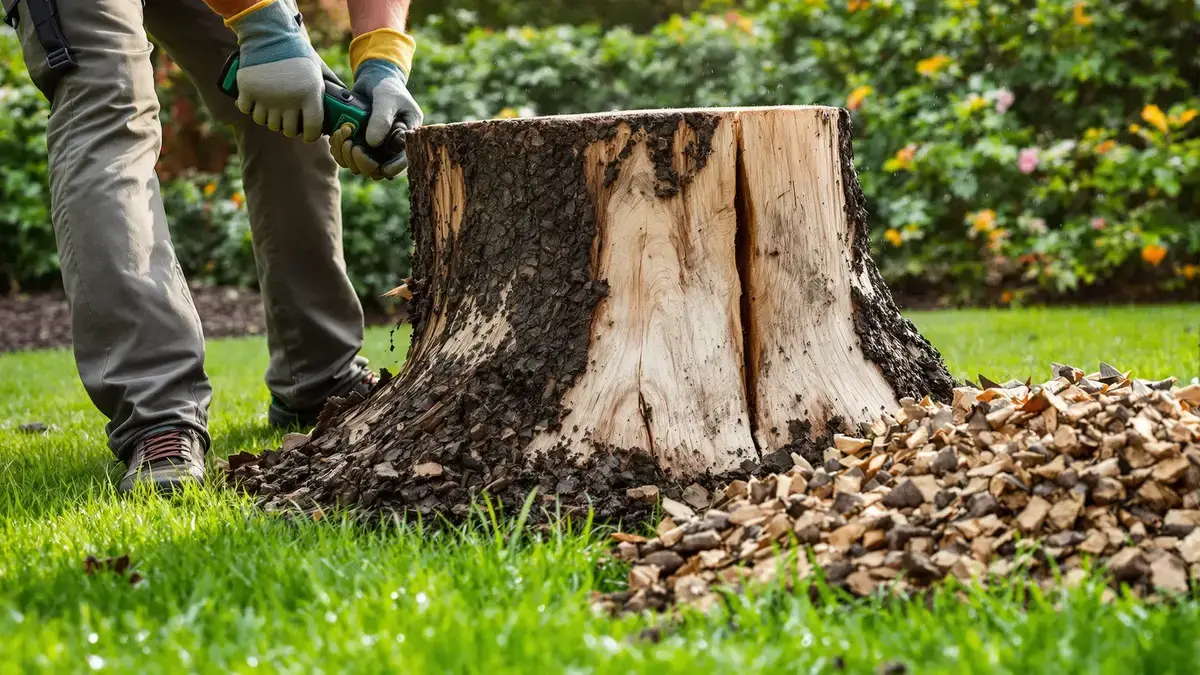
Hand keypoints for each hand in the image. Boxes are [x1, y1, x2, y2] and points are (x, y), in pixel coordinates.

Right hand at [224, 0, 325, 141]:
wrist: (269, 34)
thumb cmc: (297, 51)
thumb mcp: (318, 68)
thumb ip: (331, 84)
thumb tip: (345, 99)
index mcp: (309, 95)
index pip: (311, 130)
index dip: (310, 135)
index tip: (308, 134)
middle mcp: (288, 100)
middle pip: (287, 130)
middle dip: (290, 128)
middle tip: (289, 120)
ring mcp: (266, 97)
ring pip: (267, 122)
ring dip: (270, 119)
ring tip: (273, 110)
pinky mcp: (247, 90)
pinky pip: (248, 111)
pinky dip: (250, 108)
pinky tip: (256, 103)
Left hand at [330, 28, 422, 179]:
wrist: (373, 78)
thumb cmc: (386, 86)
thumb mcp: (386, 98)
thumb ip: (381, 118)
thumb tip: (372, 143)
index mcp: (406, 137)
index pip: (404, 160)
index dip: (393, 168)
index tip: (380, 168)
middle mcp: (392, 146)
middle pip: (379, 169)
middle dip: (363, 162)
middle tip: (352, 146)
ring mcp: (376, 147)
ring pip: (362, 166)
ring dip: (348, 157)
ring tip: (341, 136)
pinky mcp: (362, 144)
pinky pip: (350, 158)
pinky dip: (340, 152)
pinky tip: (336, 138)